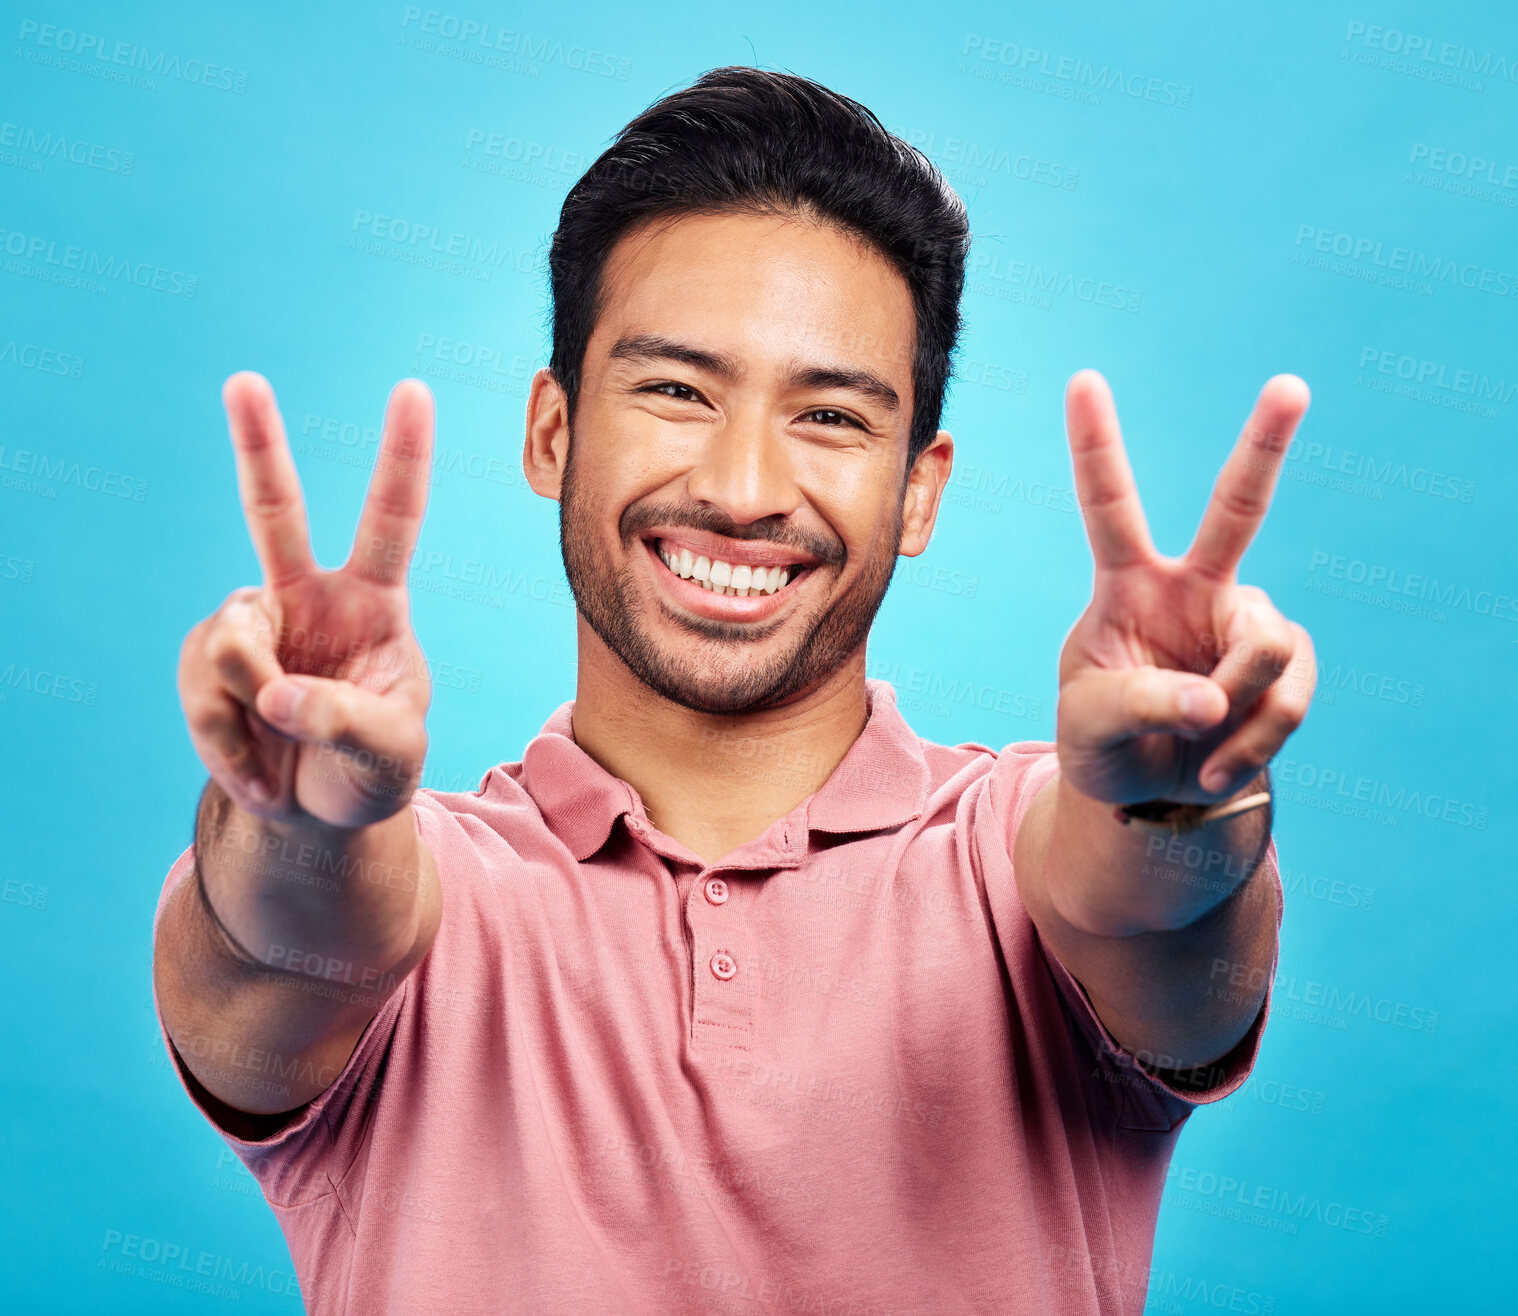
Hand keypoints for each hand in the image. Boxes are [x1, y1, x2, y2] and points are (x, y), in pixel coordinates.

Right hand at [177, 373, 434, 828]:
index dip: (403, 457)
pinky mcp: (209, 661)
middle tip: (243, 381)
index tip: (413, 390)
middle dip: (256, 444)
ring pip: (232, 644)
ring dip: (252, 715)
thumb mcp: (392, 755)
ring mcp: (254, 624)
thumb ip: (349, 722)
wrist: (317, 814)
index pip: (393, 520)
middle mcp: (310, 597)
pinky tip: (256, 772)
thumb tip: (278, 694)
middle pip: (275, 510)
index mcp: (375, 603)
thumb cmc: (372, 771)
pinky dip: (226, 744)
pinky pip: (203, 691)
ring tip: (279, 761)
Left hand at [1055, 370, 1316, 806]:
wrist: (1152, 791)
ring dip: (1231, 714)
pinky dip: (1251, 745)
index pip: (1108, 507)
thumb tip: (1213, 699)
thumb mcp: (1088, 727)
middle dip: (1266, 444)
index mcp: (1125, 584)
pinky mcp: (1287, 665)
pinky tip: (1216, 763)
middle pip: (1236, 507)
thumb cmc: (1104, 743)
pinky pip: (1286, 699)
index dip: (1096, 446)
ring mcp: (1245, 621)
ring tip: (1192, 745)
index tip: (1082, 379)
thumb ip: (1137, 704)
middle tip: (1290, 385)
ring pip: (1263, 647)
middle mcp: (1192, 587)